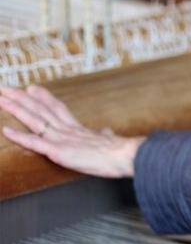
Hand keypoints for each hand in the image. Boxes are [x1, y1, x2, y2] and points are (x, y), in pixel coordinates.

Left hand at [0, 86, 143, 178]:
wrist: (125, 155)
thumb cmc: (119, 151)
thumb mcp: (109, 139)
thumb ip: (103, 134)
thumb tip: (106, 131)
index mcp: (77, 128)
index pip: (57, 108)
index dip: (43, 98)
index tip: (32, 88)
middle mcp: (66, 129)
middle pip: (40, 109)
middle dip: (21, 98)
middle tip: (5, 88)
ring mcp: (61, 139)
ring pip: (34, 120)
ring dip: (15, 109)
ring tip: (1, 100)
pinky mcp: (58, 151)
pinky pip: (35, 142)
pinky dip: (20, 136)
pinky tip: (6, 130)